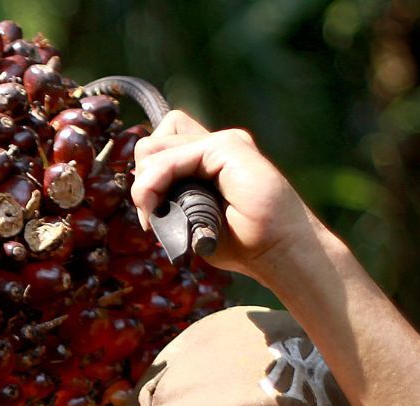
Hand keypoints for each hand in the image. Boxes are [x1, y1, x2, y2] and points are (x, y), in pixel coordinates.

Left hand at [130, 111, 325, 285]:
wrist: (277, 251)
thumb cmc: (242, 243)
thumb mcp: (194, 219)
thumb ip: (171, 197)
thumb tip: (141, 187)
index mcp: (209, 161)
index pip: (160, 148)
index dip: (147, 178)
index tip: (151, 216)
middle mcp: (215, 146)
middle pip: (153, 142)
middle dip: (142, 179)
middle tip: (151, 215)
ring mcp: (223, 142)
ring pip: (155, 146)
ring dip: (145, 185)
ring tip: (155, 215)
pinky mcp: (228, 145)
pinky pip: (172, 157)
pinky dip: (155, 182)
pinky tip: (158, 207)